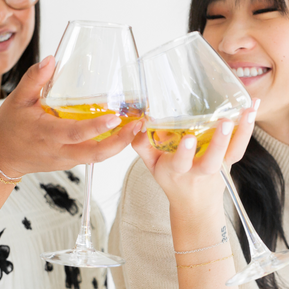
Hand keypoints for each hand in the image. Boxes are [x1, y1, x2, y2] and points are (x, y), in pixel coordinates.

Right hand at [0, 56, 142, 177]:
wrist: (5, 155)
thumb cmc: (11, 129)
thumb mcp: (18, 100)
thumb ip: (34, 80)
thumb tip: (50, 61)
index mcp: (47, 134)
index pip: (75, 133)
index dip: (97, 127)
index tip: (115, 117)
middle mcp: (60, 151)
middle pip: (95, 153)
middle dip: (120, 142)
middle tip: (137, 126)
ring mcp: (68, 160)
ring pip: (98, 157)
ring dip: (119, 145)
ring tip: (135, 129)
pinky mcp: (72, 162)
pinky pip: (93, 156)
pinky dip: (109, 147)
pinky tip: (120, 134)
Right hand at [132, 102, 257, 217]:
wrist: (194, 205)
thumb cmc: (172, 182)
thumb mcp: (152, 167)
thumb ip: (142, 147)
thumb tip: (139, 124)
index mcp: (176, 172)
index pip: (180, 164)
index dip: (184, 152)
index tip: (188, 138)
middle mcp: (198, 171)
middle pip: (210, 161)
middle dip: (218, 142)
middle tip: (224, 122)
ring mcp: (216, 168)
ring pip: (230, 154)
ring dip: (240, 132)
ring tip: (248, 111)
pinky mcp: (228, 164)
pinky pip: (239, 149)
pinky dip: (246, 130)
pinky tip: (251, 111)